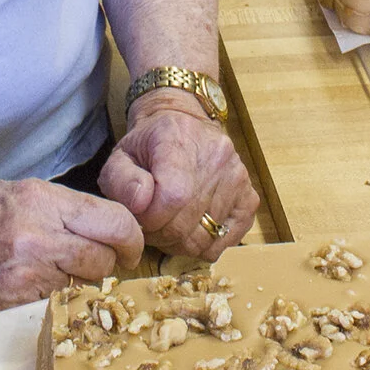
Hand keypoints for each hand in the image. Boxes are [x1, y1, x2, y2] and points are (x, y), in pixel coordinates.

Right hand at [0, 178, 144, 320]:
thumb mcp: (15, 194)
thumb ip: (61, 211)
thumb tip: (103, 232)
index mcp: (42, 201)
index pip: (116, 222)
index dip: (131, 239)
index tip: (129, 249)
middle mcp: (38, 236)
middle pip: (105, 259)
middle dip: (107, 265)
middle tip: (98, 268)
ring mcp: (23, 275)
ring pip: (81, 287)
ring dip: (77, 286)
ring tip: (55, 278)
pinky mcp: (8, 306)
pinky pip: (52, 308)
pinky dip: (50, 304)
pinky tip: (32, 294)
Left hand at [100, 94, 259, 262]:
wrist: (184, 126)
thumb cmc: (149, 146)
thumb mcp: (121, 156)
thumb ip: (121, 181)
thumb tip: (141, 203)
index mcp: (181, 142)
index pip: (172, 198)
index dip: (150, 219)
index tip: (141, 215)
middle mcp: (217, 158)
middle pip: (187, 224)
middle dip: (161, 234)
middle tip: (151, 224)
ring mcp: (238, 178)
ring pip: (205, 237)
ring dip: (181, 242)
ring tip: (170, 224)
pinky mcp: (249, 198)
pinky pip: (227, 240)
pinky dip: (206, 243)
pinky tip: (193, 227)